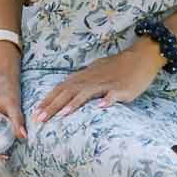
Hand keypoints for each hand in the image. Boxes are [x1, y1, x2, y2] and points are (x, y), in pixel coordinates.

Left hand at [31, 41, 160, 127]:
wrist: (141, 57)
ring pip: (86, 92)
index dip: (47, 101)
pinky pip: (113, 94)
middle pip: (68, 91)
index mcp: (84, 77)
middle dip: (53, 105)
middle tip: (39, 119)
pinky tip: (101, 107)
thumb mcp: (95, 73)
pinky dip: (107, 100)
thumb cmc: (118, 68)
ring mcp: (106, 83)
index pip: (61, 89)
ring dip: (74, 103)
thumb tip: (68, 94)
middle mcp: (91, 79)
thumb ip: (82, 84)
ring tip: (61, 115)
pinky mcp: (122, 88)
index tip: (34, 114)